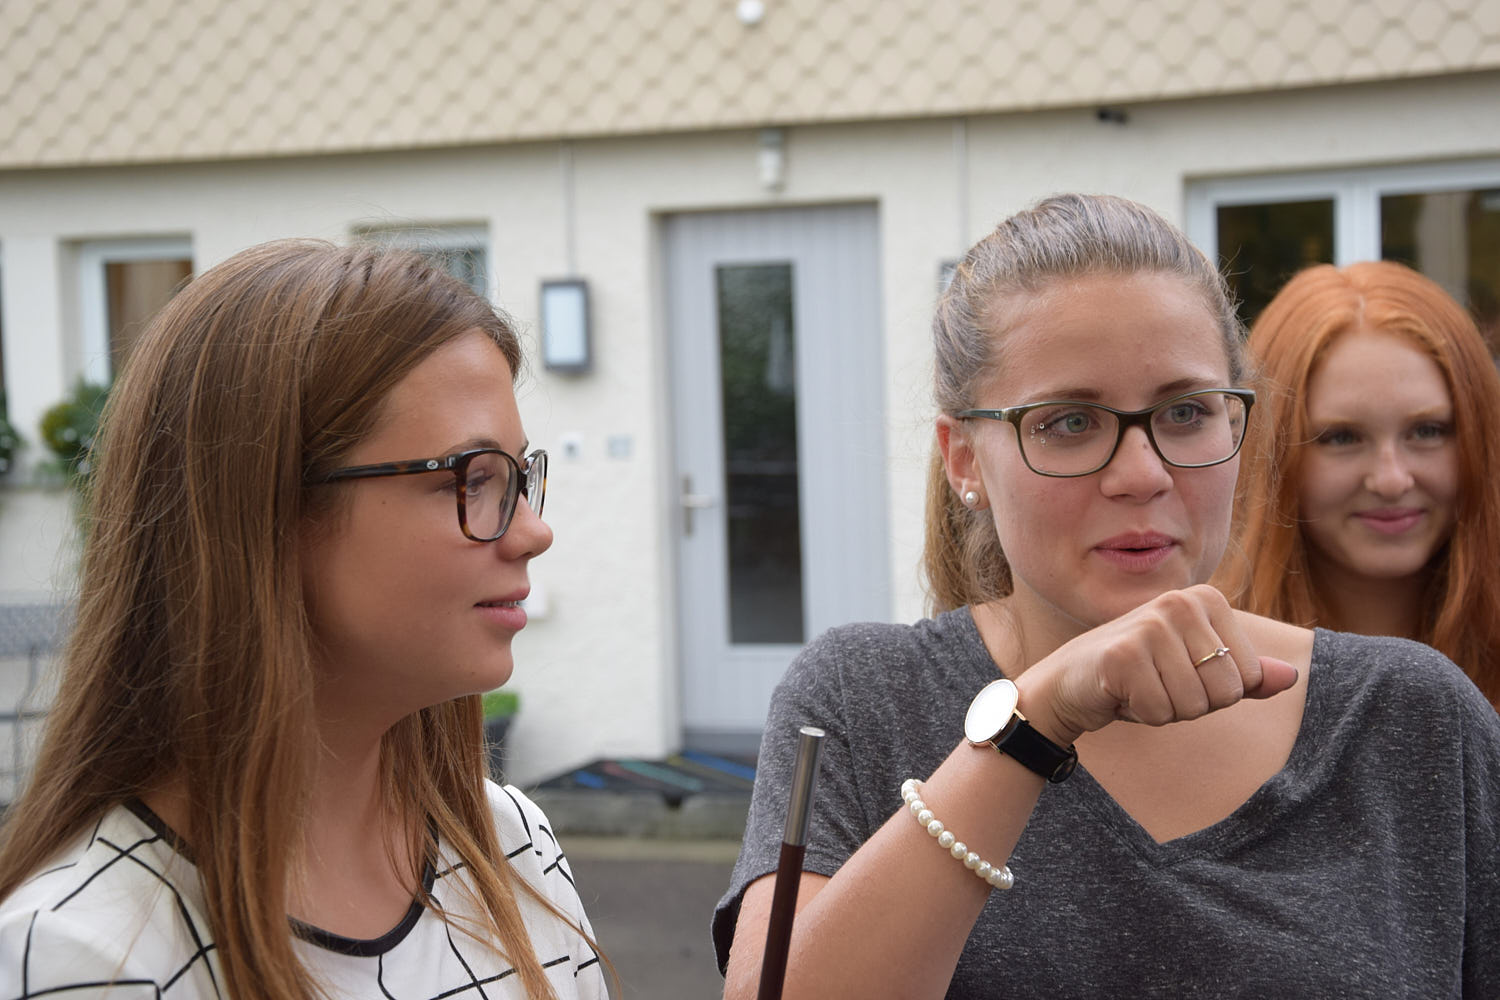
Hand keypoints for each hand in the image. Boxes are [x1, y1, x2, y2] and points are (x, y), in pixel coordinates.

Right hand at [1015, 584, 1297, 744]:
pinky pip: (1160, 711)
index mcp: (1206, 600)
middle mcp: (1179, 602)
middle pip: (1226, 692)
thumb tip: (1292, 677)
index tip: (1180, 675)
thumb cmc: (1140, 676)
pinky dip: (1141, 714)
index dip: (1217, 691)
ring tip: (1139, 688)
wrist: (1070, 681)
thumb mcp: (1197, 672)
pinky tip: (1120, 693)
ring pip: (1194, 705)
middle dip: (1193, 704)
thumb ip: (1245, 674)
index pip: (1249, 676)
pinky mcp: (1123, 655)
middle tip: (1158, 685)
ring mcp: (1150, 626)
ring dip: (1165, 710)